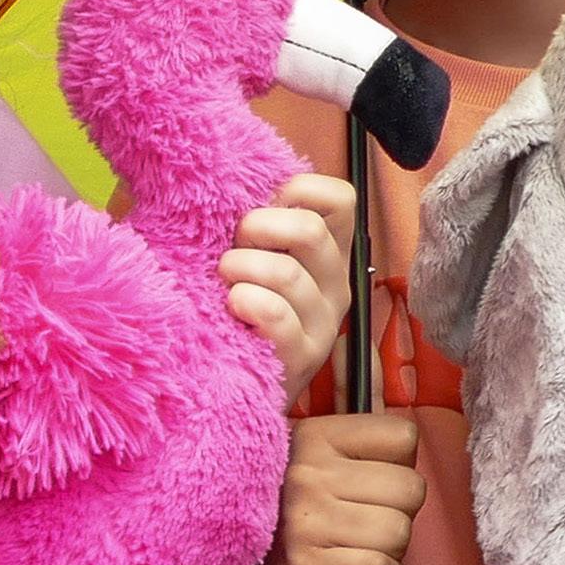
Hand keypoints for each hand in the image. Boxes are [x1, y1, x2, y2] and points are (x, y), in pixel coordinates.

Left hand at [220, 172, 356, 395]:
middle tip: (233, 245)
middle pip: (310, 231)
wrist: (238, 384)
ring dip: (240, 268)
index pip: (340, 199)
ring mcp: (324, 323)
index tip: (264, 206)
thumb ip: (257, 224)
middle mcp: (337, 284)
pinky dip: (245, 302)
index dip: (299, 190)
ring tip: (224, 281)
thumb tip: (230, 181)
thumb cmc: (240, 309)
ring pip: (287, 273)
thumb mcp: (255, 258)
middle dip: (257, 227)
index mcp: (329, 252)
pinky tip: (232, 308)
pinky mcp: (304, 357)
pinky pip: (276, 315)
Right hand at [241, 412, 423, 564]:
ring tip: (355, 552)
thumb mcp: (325, 464)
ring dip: (389, 552)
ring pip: (399, 531)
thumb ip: (367, 443)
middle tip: (362, 528)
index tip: (368, 486)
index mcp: (312, 436)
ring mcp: (302, 521)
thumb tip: (398, 423)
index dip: (398, 467)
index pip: (404, 436)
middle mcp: (304, 474)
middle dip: (397, 514)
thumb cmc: (307, 524)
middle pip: (410, 488)